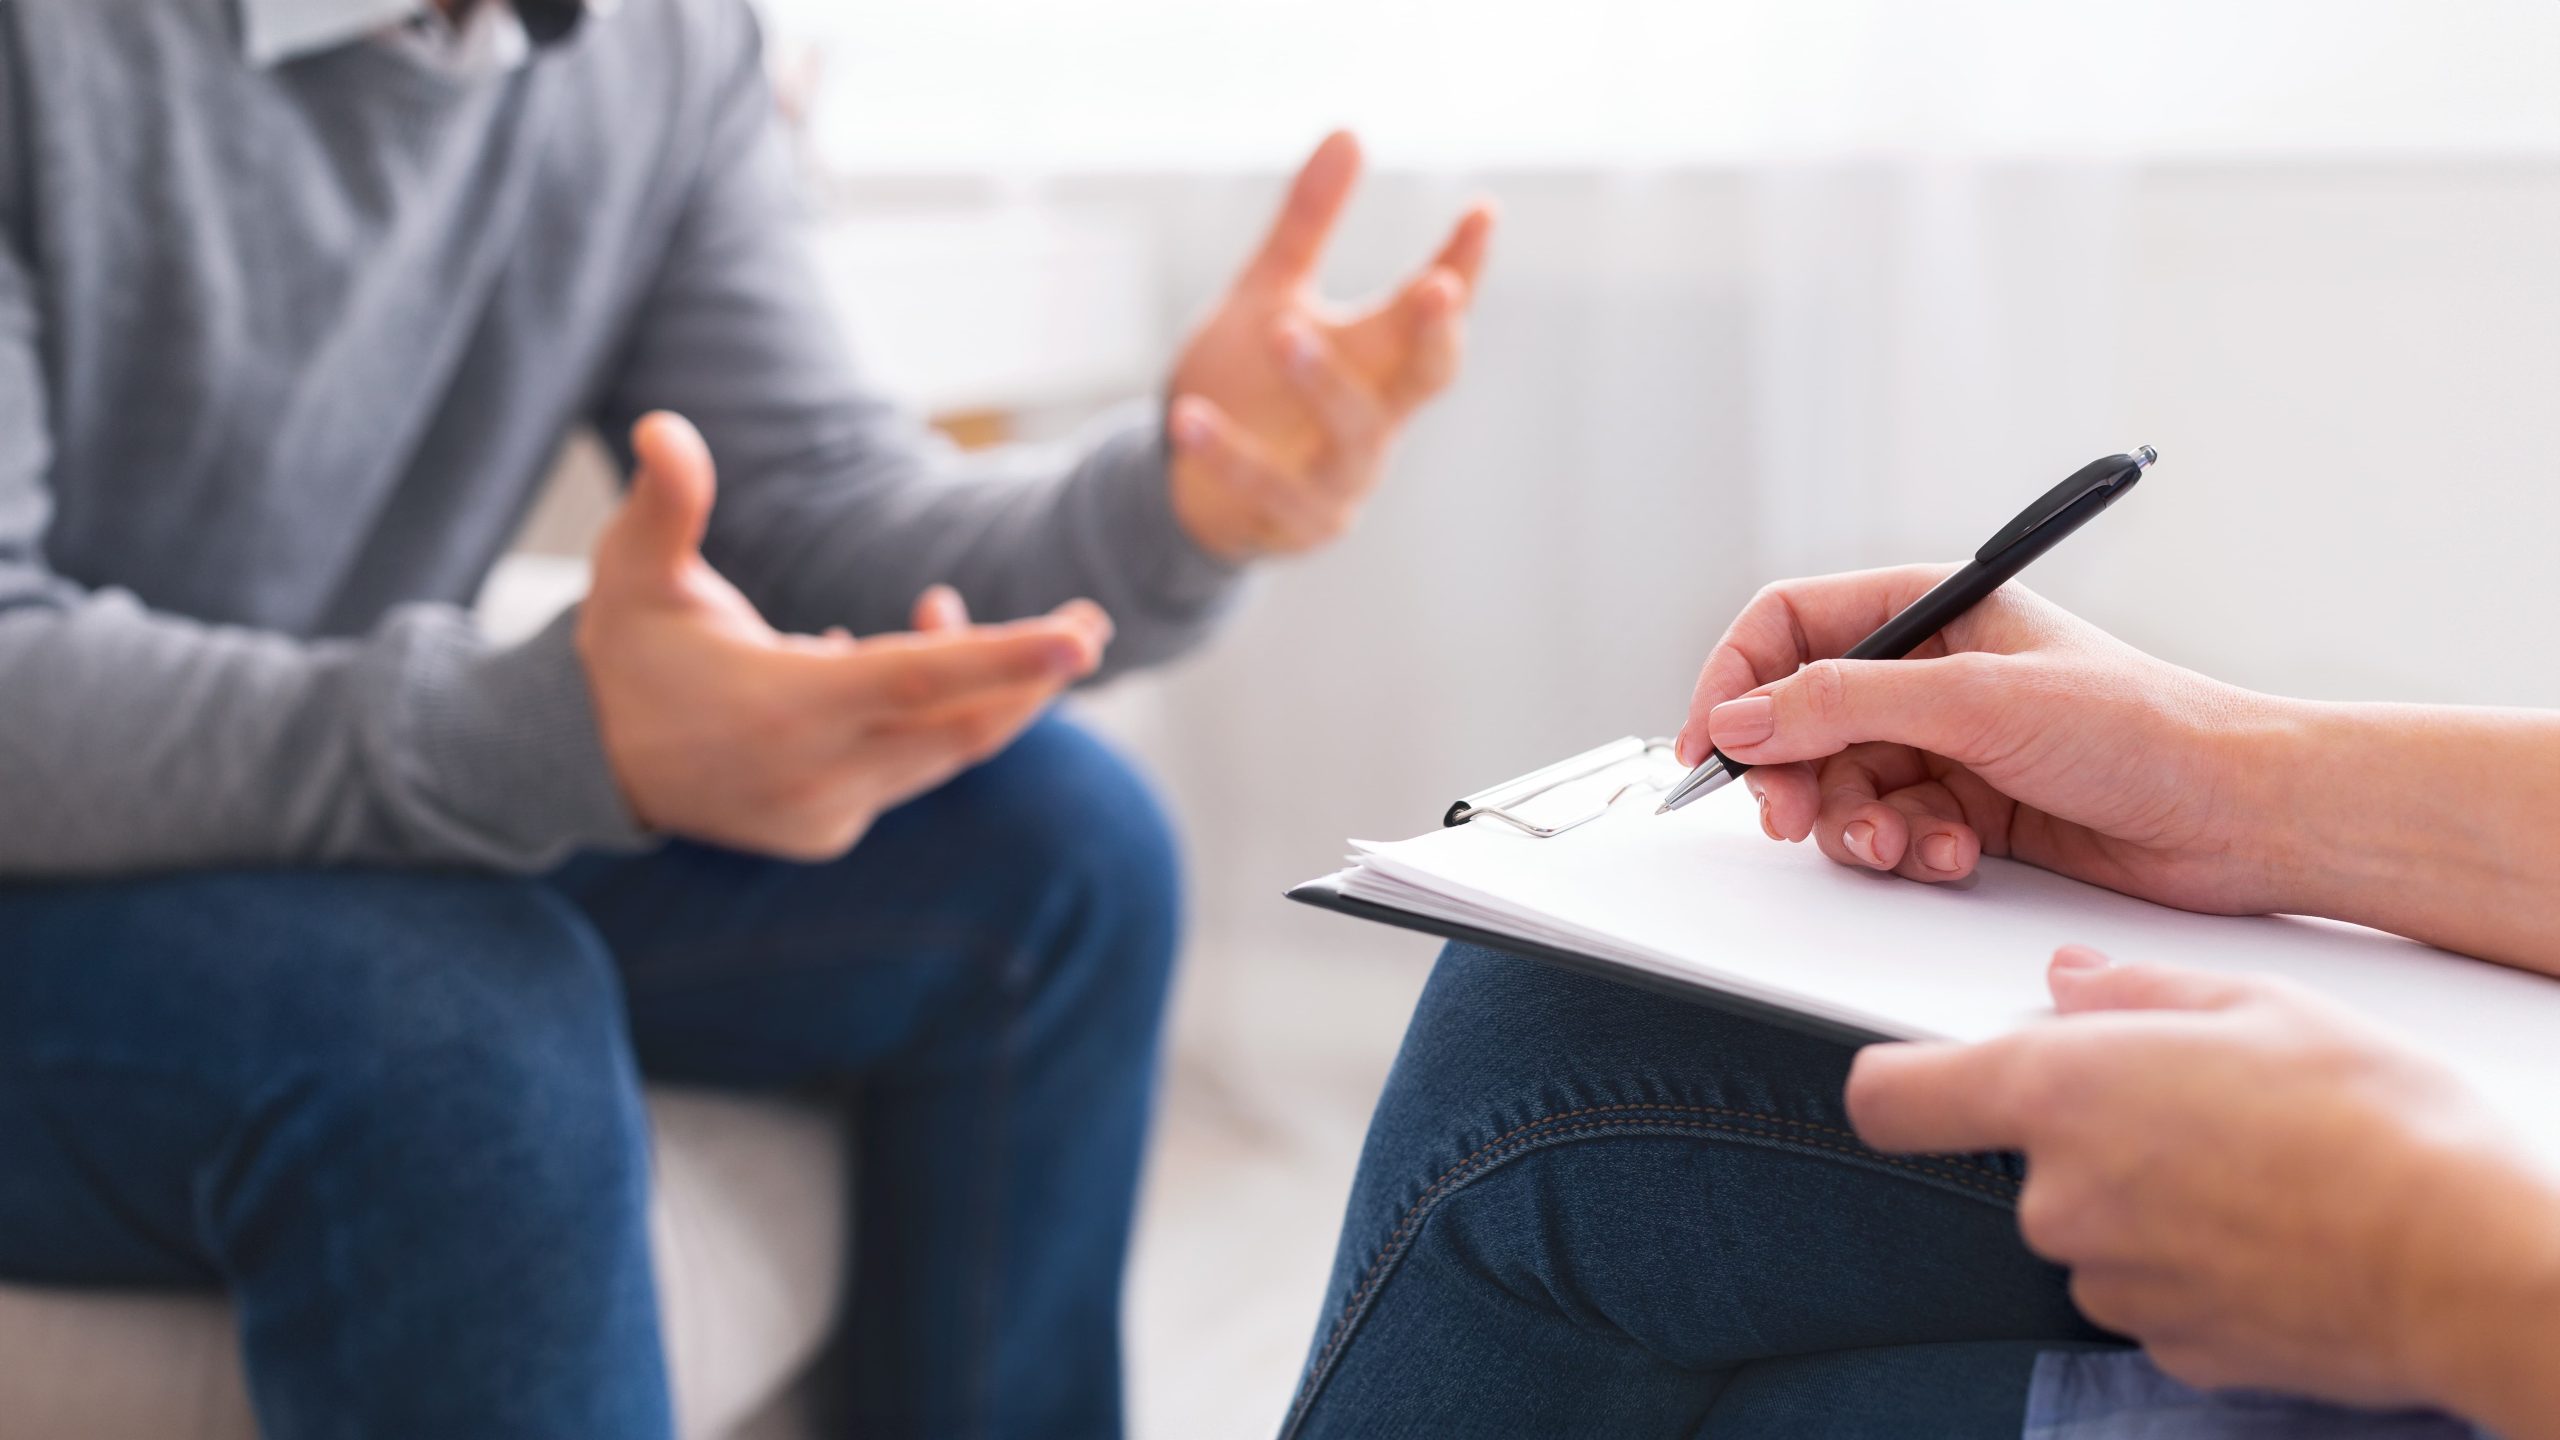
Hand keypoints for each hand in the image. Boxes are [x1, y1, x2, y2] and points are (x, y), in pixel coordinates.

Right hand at [578, 413, 1111, 859]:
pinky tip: (909, 655)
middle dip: (1032, 676)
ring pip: (946, 751)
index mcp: (785, 708)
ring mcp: (828, 813)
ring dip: (984, 689)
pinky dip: (934, 718)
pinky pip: (912, 769)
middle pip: (961, 725)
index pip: (919, 681)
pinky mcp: (830, 831)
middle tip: (1090, 623)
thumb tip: (663, 426)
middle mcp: (817, 774)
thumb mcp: (630, 571)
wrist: (584, 765)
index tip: (1081, 640)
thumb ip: (665, 504)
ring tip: (983, 618)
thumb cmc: (624, 651)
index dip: (1004, 658)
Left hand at [1166, 131, 1494, 560]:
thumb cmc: (1248, 385)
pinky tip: (1189, 415)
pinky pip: (1266, 490)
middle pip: (1427, 378)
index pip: (1434, 311)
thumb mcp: (1269, 294)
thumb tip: (1350, 130)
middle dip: (1435, 334)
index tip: (1482, 213)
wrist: (1191, 487)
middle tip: (1437, 286)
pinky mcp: (1295, 522)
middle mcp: (1378, 418)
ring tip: (1285, 330)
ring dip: (1323, 383)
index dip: (1464, 266)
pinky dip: (1228, 454)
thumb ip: (1307, 224)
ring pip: (1352, 435)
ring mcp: (1343, 477)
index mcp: (1380, 360)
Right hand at [1676, 566, 2300, 913]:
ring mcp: (1946, 745)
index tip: (1713, 745)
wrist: (2238, 814)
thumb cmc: (2142, 727)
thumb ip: (1844, 705)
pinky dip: (1908, 851)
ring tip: (1903, 843)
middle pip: (1800, 719)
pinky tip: (1957, 853)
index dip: (1736, 680)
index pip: (1789, 626)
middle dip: (1792, 774)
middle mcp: (1929, 674)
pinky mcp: (1966, 810)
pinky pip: (1890, 832)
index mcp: (1931, 610)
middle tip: (1796, 818)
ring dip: (1857, 825)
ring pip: (1840, 787)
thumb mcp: (1976, 701)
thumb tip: (1742, 720)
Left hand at [1849, 951, 2559, 1430]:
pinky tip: (2276, 1232)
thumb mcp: (2256, 1003)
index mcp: (2058, 1093)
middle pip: (2026, 1159)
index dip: (1903, 1082)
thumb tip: (2072, 980)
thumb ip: (2136, 988)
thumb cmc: (2377, 1123)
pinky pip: (2155, 1289)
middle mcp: (2061, 1197)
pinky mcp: (2169, 1348)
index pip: (1891, 1097)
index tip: (1925, 1073)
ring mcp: (2110, 1282)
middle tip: (2200, 1105)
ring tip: (2260, 1170)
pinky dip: (2197, 1263)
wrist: (2469, 1262)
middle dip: (2093, 1134)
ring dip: (2150, 1201)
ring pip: (2097, 1227)